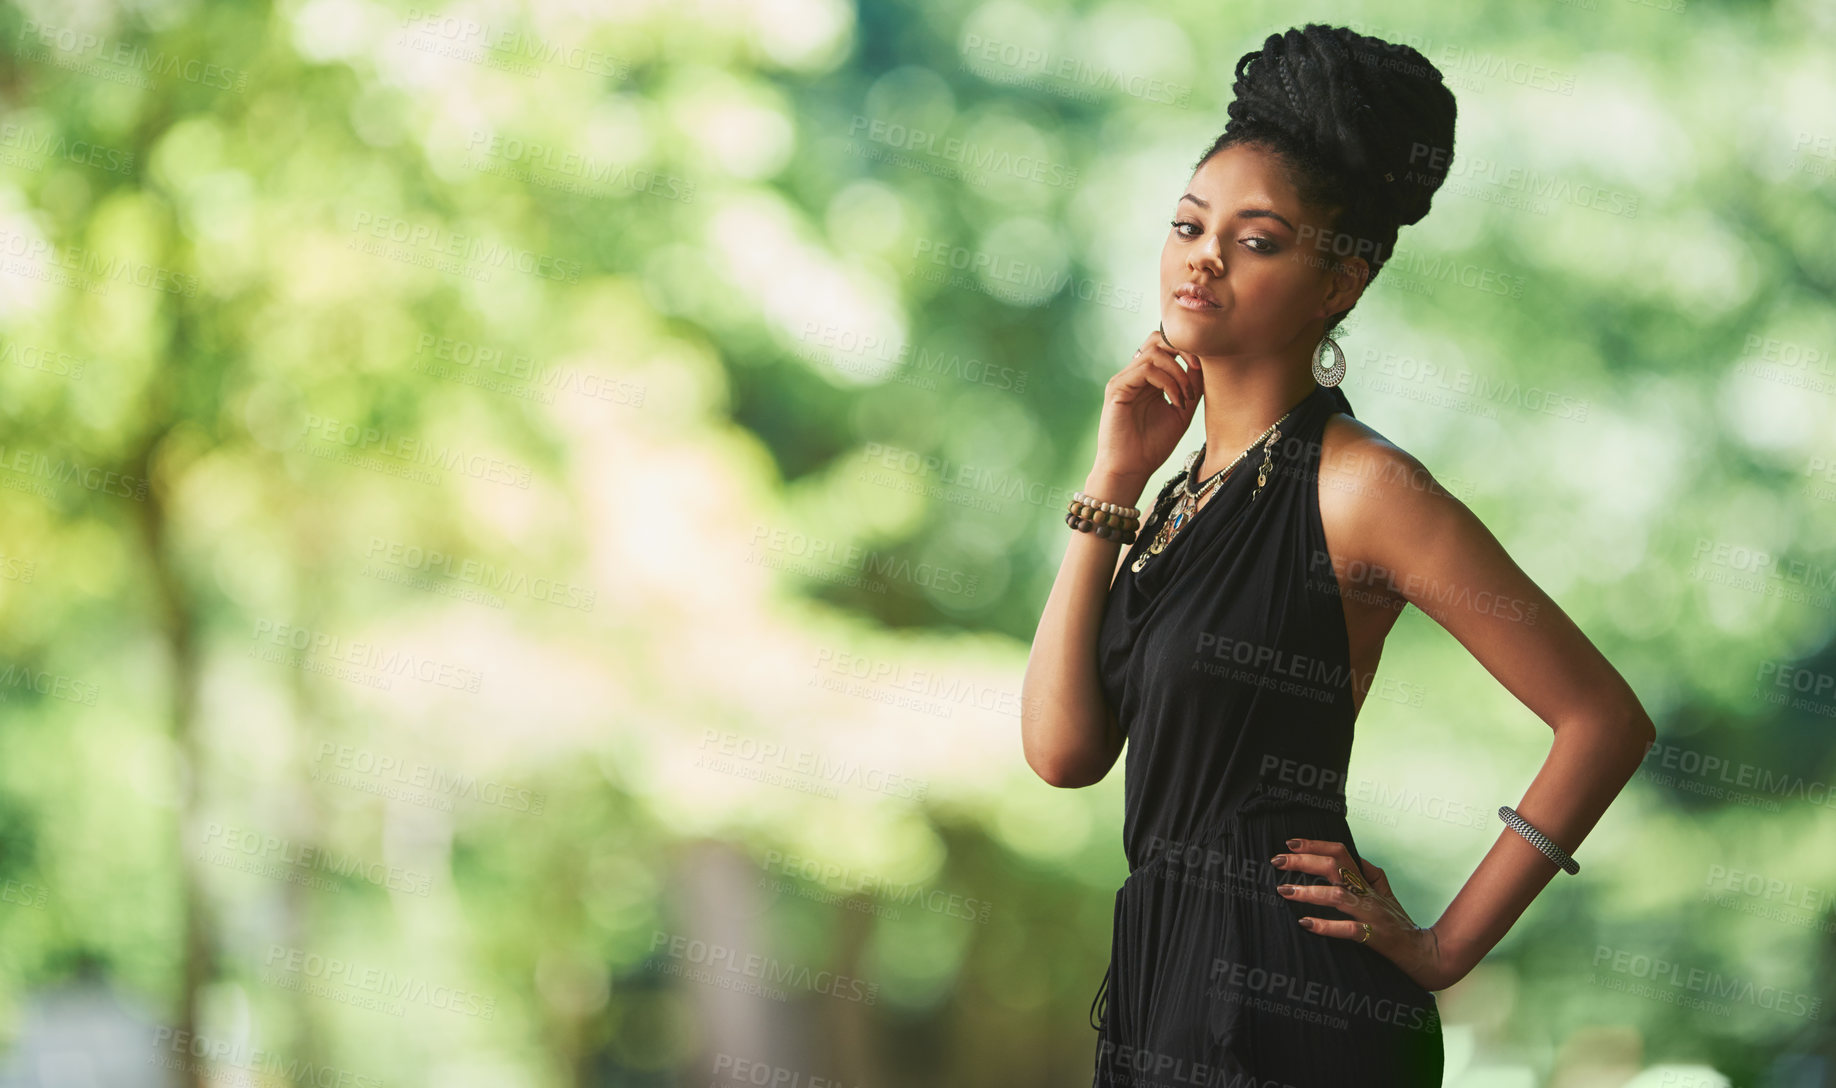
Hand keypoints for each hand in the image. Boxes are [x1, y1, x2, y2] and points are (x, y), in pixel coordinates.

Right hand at [1091, 326, 1203, 486]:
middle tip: (1198, 370)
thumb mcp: (1181, 411)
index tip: (1204, 369)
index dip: (1187, 349)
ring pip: (1153, 352)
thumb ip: (1191, 386)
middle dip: (1183, 349)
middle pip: (1157, 339)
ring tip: (1186, 396)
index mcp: (1148, 378)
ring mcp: (1123, 380)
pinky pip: (1144, 370)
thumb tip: (1206, 363)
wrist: (1131, 470)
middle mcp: (1134, 375)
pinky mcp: (1116, 388)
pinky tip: (1176, 401)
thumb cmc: (1153, 446)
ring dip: (1178, 371)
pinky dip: (1167, 382)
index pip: (1165, 346)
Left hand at [1272, 837, 1460, 991]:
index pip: (1341, 853)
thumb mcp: (1385, 892)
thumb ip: (1369, 872)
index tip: (1290, 844)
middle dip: (1303, 861)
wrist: (1423, 952)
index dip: (1316, 845)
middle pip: (1334, 867)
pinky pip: (1347, 929)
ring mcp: (1370, 915)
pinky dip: (1325, 925)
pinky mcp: (1374, 937)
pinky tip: (1305, 923)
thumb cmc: (1398, 922)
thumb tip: (1352, 857)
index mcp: (1367, 881)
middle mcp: (1367, 893)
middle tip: (1278, 861)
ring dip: (1308, 892)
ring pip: (1337, 896)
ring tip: (1284, 890)